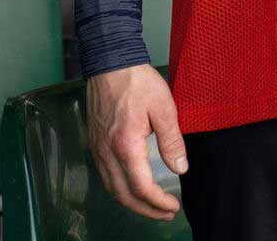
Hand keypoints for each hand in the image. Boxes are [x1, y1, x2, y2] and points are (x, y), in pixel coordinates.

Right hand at [86, 63, 188, 219]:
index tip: (173, 206)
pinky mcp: (95, 143)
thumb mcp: (164, 107)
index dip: (157, 202)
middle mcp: (107, 153)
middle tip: (165, 213)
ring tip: (152, 204)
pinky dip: (120, 188)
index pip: (140, 187)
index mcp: (125, 146)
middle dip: (145, 210)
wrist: (110, 62)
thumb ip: (172, 140)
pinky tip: (133, 185)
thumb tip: (180, 168)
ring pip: (112, 188)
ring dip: (132, 202)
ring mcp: (98, 149)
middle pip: (123, 195)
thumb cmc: (138, 81)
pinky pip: (106, 176)